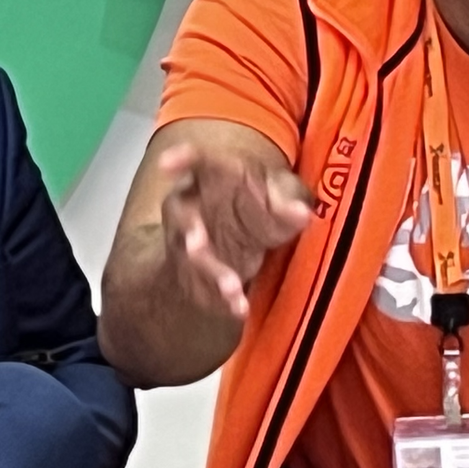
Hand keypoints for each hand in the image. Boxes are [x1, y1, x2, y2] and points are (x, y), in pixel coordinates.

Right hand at [156, 141, 310, 319]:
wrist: (240, 239)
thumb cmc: (256, 208)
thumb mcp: (276, 202)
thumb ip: (287, 205)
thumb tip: (302, 213)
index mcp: (209, 178)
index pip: (195, 161)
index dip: (181, 159)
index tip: (166, 163)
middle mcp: (189, 209)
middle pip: (182, 216)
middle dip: (188, 230)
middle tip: (195, 244)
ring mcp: (186, 245)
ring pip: (191, 259)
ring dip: (210, 273)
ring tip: (232, 288)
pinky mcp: (193, 274)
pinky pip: (202, 288)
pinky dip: (221, 300)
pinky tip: (240, 308)